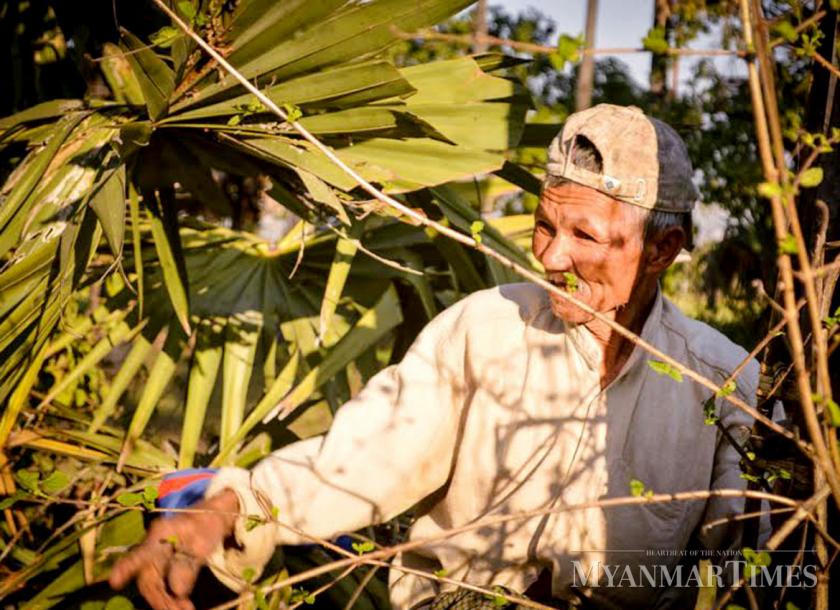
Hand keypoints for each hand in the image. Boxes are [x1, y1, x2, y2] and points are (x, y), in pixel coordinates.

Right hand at [109, 488, 238, 609]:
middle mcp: (153, 545)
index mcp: (162, 532)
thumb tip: (177, 591)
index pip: (142, 552)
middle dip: (160, 599)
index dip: (127, 567)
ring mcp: (156, 556)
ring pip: (153, 585)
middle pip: (148, 578)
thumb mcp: (203, 542)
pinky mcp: (162, 565)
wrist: (213, 515)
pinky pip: (161, 585)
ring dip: (165, 602)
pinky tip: (183, 606)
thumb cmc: (208, 523)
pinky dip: (171, 598)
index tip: (115, 581)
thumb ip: (189, 565)